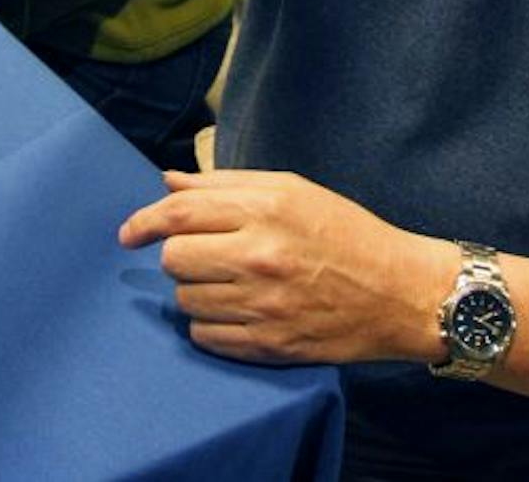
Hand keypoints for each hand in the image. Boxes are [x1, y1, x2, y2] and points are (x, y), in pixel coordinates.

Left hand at [118, 169, 457, 365]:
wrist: (401, 292)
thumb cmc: (347, 233)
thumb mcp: (293, 190)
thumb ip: (227, 184)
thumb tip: (167, 183)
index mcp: (268, 209)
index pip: (180, 214)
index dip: (144, 222)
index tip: (127, 234)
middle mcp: (262, 256)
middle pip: (176, 259)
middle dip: (179, 257)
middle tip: (203, 256)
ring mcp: (265, 305)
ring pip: (186, 302)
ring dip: (195, 292)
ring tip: (227, 283)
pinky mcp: (270, 345)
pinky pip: (206, 338)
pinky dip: (209, 326)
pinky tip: (235, 312)